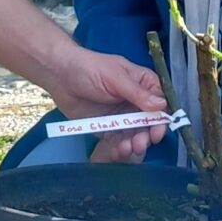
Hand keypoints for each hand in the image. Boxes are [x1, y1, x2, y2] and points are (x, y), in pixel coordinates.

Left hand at [46, 45, 166, 163]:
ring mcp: (122, 116)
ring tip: (127, 149)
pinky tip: (118, 152)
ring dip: (134, 144)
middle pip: (150, 123)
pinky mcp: (108, 128)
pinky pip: (119, 141)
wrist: (59, 75)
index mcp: (142, 84)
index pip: (161, 103)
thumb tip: (162, 106)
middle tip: (140, 144)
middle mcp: (135, 102)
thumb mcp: (114, 77)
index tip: (157, 132)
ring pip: (135, 134)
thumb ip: (137, 93)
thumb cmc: (88, 68)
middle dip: (147, 135)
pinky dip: (120, 148)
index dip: (162, 119)